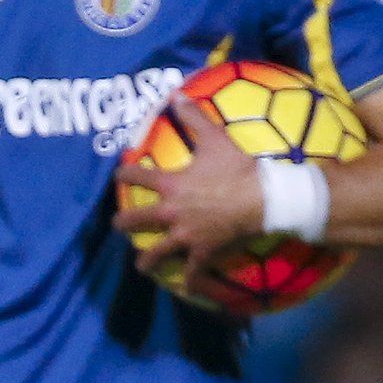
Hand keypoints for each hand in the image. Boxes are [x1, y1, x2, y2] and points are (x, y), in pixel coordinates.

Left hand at [115, 99, 265, 305]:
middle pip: (135, 221)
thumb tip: (176, 94)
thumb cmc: (238, 168)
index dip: (124, 176)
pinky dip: (190, 281)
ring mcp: (185, 236)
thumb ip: (193, 117)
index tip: (117, 177)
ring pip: (156, 253)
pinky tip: (187, 288)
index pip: (137, 178)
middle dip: (122, 223)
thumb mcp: (214, 138)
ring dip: (146, 261)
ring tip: (142, 265)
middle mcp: (171, 212)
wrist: (264, 199)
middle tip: (118, 224)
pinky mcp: (203, 253)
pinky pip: (193, 273)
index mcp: (171, 185)